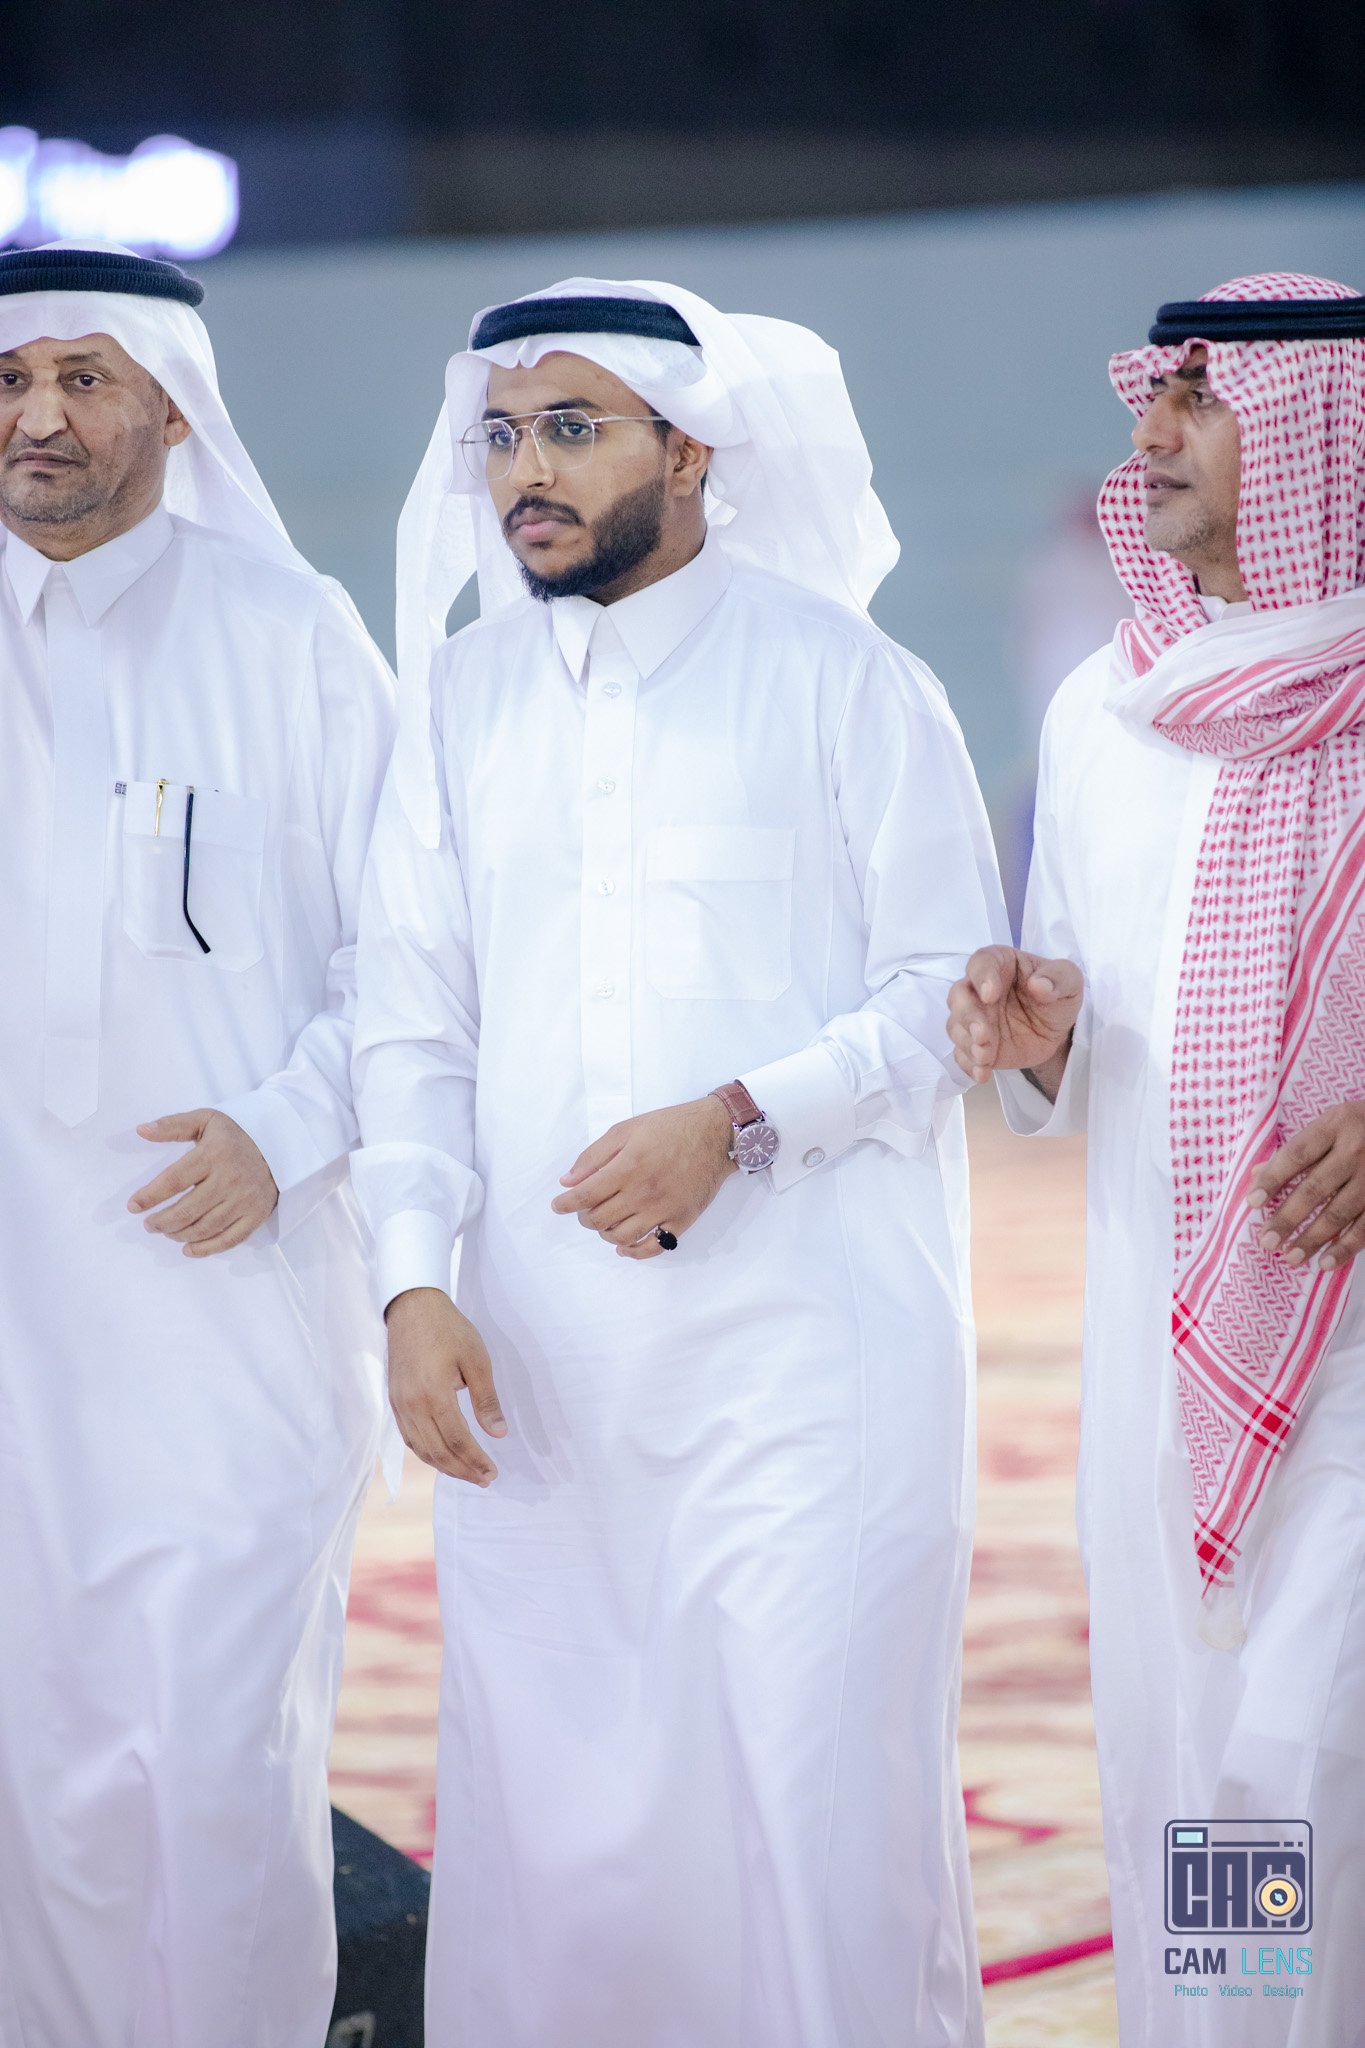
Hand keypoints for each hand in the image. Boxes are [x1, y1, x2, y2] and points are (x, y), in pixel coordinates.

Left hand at [128, 1108, 278, 1255]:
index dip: (150, 1196)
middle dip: (161, 1222)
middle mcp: (230, 1179)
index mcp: (214, 1154)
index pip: (173, 1181)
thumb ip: (172, 1125)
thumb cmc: (235, 1134)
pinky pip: (229, 1240)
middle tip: (149, 1224)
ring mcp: (245, 1200)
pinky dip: (206, 1249)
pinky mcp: (256, 1214)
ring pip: (204, 1228)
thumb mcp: (205, 1120)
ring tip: (166, 1231)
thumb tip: (141, 1130)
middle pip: (186, 1211)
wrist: (280, 1144)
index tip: (134, 1206)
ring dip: (178, 1234)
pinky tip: (188, 1249)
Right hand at [384, 1287, 505, 1483]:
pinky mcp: (394, 1401)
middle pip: (438, 1451)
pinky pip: (410, 1438)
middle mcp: (411, 1405)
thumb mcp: (477, 1360)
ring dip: (445, 1467)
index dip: (476, 1460)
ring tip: (467, 1474)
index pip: (457, 1440)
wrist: (412, 1308)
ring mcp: (399, 1405)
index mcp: (433, 1394)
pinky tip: (443, 1456)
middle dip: (463, 1470)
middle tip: (485, 1479)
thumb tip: (499, 1434)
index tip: (493, 1472)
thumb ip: (486, 1400)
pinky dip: (427, 1453)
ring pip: (421, 1449)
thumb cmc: (449, 1330)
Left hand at [550, 1095, 736, 1258]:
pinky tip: (624, 1246)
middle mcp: (644, 1193)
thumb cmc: (670, 1127)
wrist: (717, 1133)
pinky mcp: (682, 1221)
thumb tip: (567, 1181)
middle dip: (584, 1218)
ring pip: (622, 1237)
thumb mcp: (627, 1129)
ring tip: (605, 1222)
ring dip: (605, 1233)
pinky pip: (653, 1248)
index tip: (558, 1206)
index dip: (566, 1204)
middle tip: (585, 1209)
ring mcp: (664, 1210)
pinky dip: (633, 1252)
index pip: (585, 1196)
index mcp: (628, 1167)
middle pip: (600, 1220)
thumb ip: (594, 1155)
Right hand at [947, 946, 1083, 1092]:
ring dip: (967, 1043)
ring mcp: (975, 1018)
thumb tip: (1039, 985)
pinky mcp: (976, 1044)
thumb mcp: (1069, 979)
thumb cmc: (1057, 994)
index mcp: (999, 964)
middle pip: (958, 996)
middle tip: (982, 1033)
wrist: (1057, 1029)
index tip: (990, 994)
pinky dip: (969, 1065)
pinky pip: (962, 1054)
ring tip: (985, 1056)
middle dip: (967, 1016)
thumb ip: (1057, 977)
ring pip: (956, 1027)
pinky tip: (982, 1073)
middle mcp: (979, 990)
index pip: (981, 962)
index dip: (981, 976)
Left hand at [1247, 1101, 1364, 1272]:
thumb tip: (1257, 1174)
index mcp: (1335, 1125)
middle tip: (1267, 1241)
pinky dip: (1345, 1248)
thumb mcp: (1331, 1124)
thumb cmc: (1360, 1126)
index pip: (1296, 1155)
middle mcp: (1355, 1150)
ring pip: (1339, 1212)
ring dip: (1312, 1239)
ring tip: (1290, 1257)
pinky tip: (1325, 1263)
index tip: (1253, 1203)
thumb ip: (1298, 1149)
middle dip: (1288, 1218)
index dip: (1273, 1179)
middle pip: (1315, 1188)